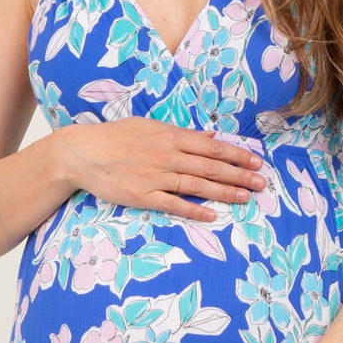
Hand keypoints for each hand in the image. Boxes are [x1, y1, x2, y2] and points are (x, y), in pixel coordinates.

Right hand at [60, 117, 266, 220]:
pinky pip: (174, 204)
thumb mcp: (149, 127)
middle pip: (211, 166)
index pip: (211, 145)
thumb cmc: (115, 138)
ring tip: (246, 198)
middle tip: (261, 182)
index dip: (236, 154)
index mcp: (170, 135)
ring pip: (198, 185)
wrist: (81, 153)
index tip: (256, 160)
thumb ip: (180, 133)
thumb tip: (209, 136)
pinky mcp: (143, 196)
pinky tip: (213, 215)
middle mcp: (167, 155)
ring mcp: (155, 176)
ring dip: (225, 192)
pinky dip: (194, 210)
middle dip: (239, 174)